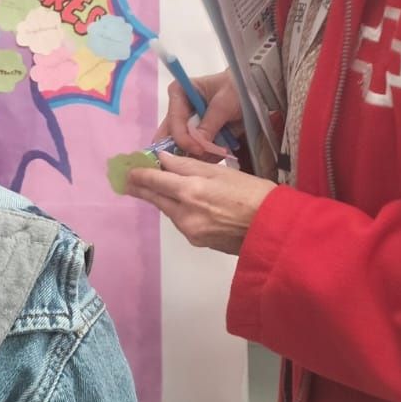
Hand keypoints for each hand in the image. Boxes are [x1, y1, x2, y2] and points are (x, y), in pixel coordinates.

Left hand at [124, 152, 275, 254]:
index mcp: (190, 191)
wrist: (274, 229)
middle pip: (155, 198)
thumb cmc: (253, 193)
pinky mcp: (198, 242)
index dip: (138, 174)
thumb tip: (163, 159)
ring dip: (163, 199)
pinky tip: (185, 204)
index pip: (153, 180)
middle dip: (142, 188)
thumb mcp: (222, 171)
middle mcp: (184, 213)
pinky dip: (179, 211)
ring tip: (158, 187)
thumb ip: (188, 165)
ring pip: (168, 211)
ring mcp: (190, 231)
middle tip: (128, 180)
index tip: (127, 169)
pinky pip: (182, 222)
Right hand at [158, 69, 244, 160]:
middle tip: (202, 158)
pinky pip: (196, 153)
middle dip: (185, 150)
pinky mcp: (198, 137)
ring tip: (218, 153)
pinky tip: (220, 153)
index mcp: (178, 94)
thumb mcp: (224, 103)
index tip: (199, 150)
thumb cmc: (237, 88)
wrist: (252, 91)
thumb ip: (210, 124)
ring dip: (199, 155)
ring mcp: (188, 125)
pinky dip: (208, 156)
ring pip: (182, 148)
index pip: (174, 120)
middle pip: (170, 137)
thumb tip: (198, 145)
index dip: (183, 138)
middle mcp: (179, 111)